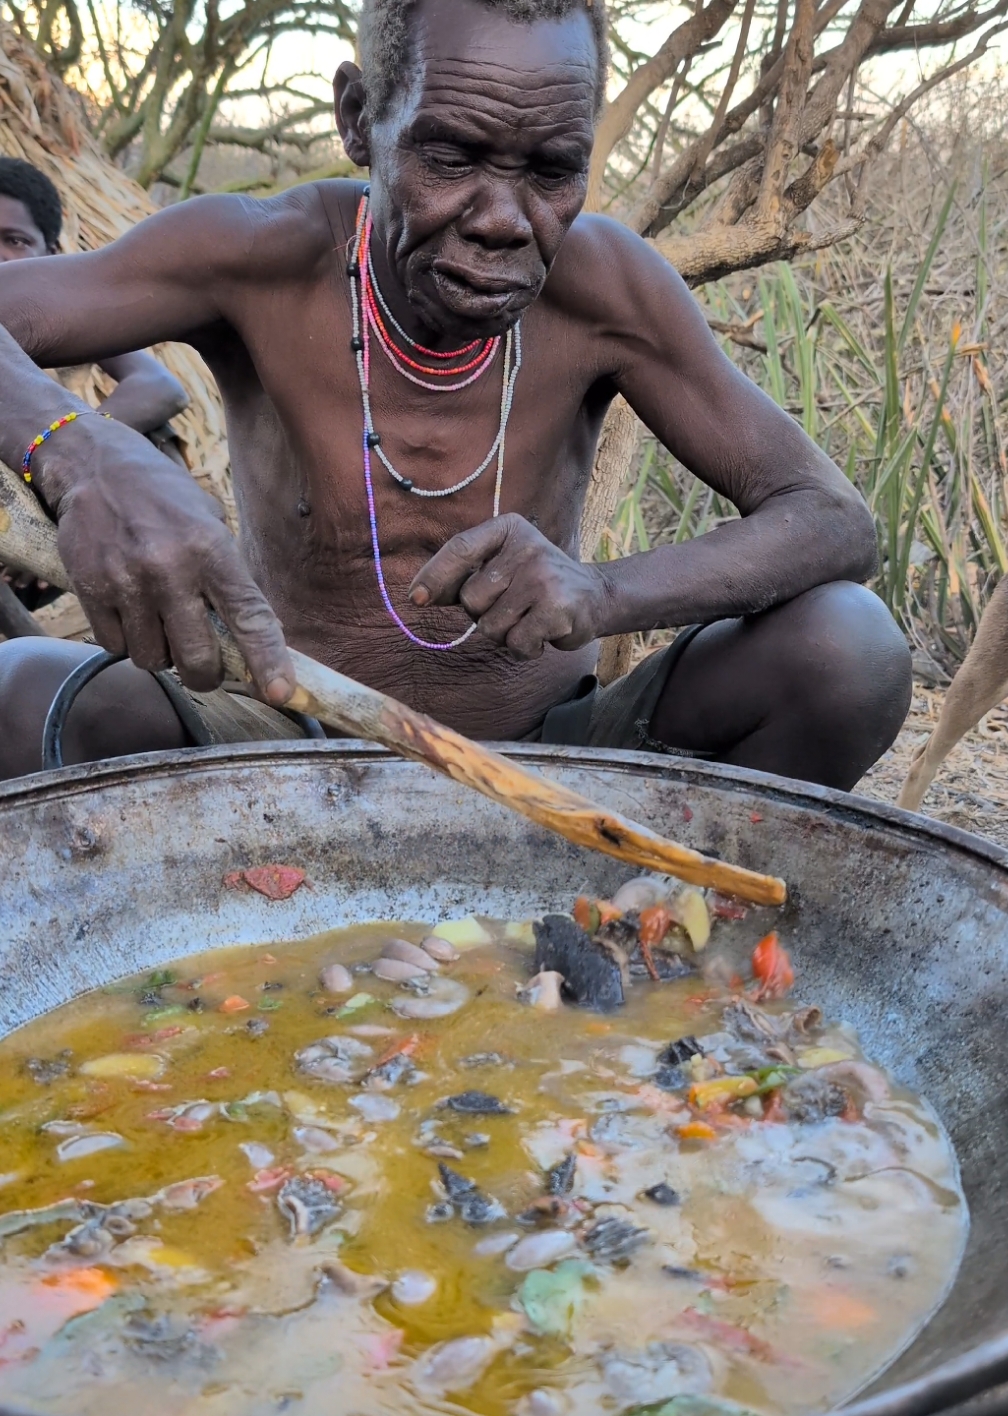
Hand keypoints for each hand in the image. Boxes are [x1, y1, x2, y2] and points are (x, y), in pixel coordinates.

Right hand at [41, 418, 294, 701]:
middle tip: (204, 667)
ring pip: (152, 660)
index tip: (280, 692)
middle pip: (196, 659)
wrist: (95, 464)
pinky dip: (126, 642)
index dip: (268, 660)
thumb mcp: (210, 523)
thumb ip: (228, 577)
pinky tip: (129, 612)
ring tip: (159, 621)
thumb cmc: (164, 499)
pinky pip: (115, 647)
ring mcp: (126, 581)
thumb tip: (255, 639)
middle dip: (204, 674)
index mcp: (211, 548)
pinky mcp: (90, 589)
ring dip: (160, 654)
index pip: (249, 616)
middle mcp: (169, 567)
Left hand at [409, 513, 611, 659]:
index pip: (460, 548)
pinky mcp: (557, 608)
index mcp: (508, 529)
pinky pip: (516, 642)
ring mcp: (543, 577)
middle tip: (512, 607)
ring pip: (491, 626)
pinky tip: (542, 633)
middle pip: (471, 598)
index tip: (416, 598)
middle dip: (482, 614)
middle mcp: (526, 547)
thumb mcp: (502, 567)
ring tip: (528, 619)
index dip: (434, 575)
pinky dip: (524, 648)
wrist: (595, 596)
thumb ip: (463, 578)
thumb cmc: (535, 584)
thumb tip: (418, 595)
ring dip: (504, 634)